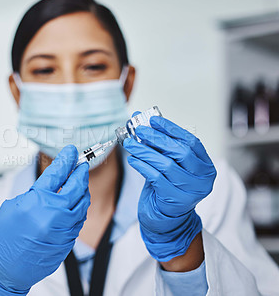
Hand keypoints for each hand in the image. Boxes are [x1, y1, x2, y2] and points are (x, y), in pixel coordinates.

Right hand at [0, 145, 90, 294]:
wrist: (3, 269)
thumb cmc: (3, 237)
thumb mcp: (14, 206)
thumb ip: (36, 193)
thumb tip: (53, 182)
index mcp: (37, 200)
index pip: (57, 172)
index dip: (66, 159)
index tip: (71, 151)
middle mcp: (54, 213)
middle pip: (76, 186)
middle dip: (80, 172)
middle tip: (81, 165)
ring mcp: (63, 228)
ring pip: (82, 204)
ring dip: (83, 191)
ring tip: (80, 183)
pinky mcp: (67, 241)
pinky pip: (79, 221)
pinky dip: (80, 209)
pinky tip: (77, 204)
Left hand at [123, 114, 215, 261]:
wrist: (168, 218)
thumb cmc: (169, 186)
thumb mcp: (170, 164)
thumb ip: (160, 144)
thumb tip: (141, 119)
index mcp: (206, 167)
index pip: (191, 142)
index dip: (172, 129)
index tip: (153, 120)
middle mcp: (202, 180)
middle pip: (180, 152)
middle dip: (157, 138)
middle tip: (139, 130)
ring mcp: (190, 192)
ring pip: (166, 165)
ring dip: (145, 151)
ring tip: (130, 144)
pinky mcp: (174, 201)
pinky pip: (156, 178)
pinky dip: (142, 166)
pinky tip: (133, 159)